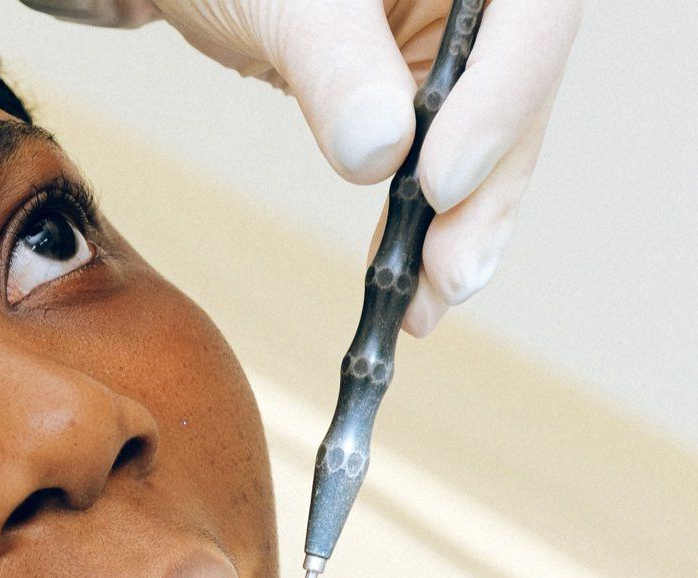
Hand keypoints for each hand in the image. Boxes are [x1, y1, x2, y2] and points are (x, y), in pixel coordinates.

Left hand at [20, 0, 580, 336]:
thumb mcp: (285, 1)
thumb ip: (335, 63)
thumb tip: (381, 155)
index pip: (532, 21)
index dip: (501, 104)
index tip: (441, 185)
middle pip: (520, 95)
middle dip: (485, 195)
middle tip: (448, 277)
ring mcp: (463, 45)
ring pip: (489, 144)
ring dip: (462, 231)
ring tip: (427, 306)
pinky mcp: (429, 93)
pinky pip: (444, 162)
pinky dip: (427, 226)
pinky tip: (408, 285)